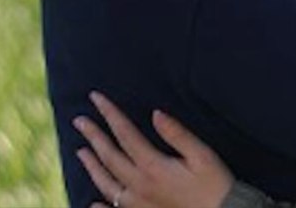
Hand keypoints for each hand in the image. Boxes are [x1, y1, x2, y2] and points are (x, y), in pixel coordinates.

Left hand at [74, 91, 233, 207]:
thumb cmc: (216, 185)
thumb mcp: (202, 155)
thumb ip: (177, 134)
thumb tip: (155, 113)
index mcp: (153, 166)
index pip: (125, 134)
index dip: (109, 114)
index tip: (95, 98)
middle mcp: (139, 186)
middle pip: (109, 157)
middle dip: (93, 136)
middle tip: (79, 120)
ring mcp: (138, 205)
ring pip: (106, 184)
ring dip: (92, 166)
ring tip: (80, 152)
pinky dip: (100, 207)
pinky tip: (93, 203)